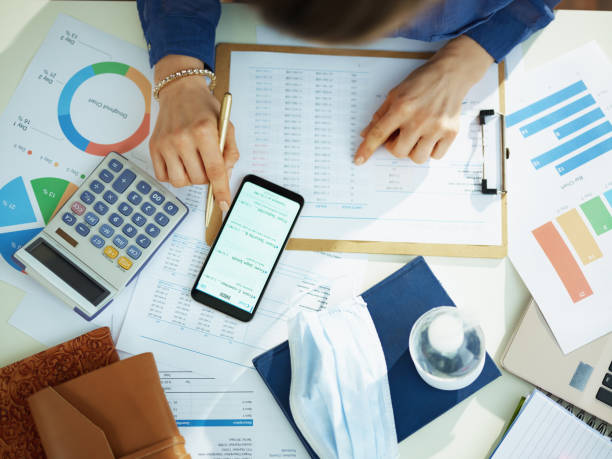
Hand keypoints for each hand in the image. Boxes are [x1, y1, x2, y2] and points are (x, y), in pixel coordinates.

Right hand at [149, 55, 238, 210]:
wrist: (180, 91)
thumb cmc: (204, 108)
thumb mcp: (226, 125)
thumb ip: (230, 152)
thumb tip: (224, 177)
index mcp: (204, 131)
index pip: (215, 170)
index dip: (221, 190)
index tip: (224, 204)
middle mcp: (182, 138)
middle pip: (199, 179)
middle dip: (207, 177)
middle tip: (207, 162)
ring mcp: (165, 143)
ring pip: (181, 182)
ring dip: (190, 178)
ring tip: (194, 162)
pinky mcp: (153, 147)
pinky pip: (164, 177)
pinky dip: (174, 174)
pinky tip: (180, 161)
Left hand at [355, 36, 493, 164]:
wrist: (450, 74)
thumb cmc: (421, 82)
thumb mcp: (395, 94)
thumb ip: (380, 115)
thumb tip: (365, 135)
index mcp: (401, 107)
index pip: (378, 134)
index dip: (367, 149)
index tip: (359, 160)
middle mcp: (419, 119)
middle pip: (398, 152)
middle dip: (395, 147)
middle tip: (400, 134)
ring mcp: (436, 127)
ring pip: (417, 158)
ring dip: (413, 151)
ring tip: (417, 136)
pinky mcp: (451, 132)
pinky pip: (436, 156)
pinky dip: (431, 150)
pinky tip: (431, 136)